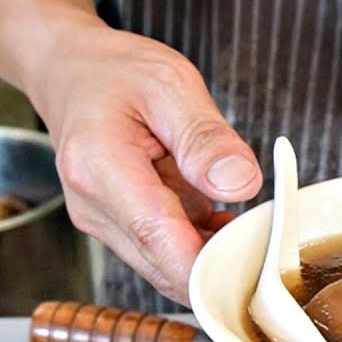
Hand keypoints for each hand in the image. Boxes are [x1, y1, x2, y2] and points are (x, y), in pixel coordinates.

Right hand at [27, 23, 262, 304]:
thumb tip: (240, 184)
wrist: (74, 73)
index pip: (160, 239)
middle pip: (166, 266)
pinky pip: (166, 256)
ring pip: (168, 268)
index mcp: (100, 167)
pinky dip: (199, 246)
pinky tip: (221, 219)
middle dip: (220, 263)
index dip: (211, 264)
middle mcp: (94, 207)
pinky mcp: (118, 229)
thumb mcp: (172, 85)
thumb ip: (207, 138)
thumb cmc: (117, 73)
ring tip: (245, 219)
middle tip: (267, 233)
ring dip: (211, 257)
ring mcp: (103, 223)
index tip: (257, 258)